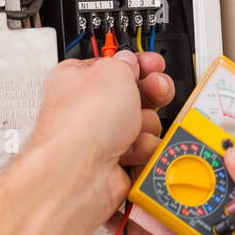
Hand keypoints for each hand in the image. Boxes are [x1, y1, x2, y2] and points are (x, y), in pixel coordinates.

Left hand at [32, 50, 174, 219]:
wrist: (80, 171)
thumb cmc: (82, 122)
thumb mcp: (113, 70)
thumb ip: (127, 63)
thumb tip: (132, 63)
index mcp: (78, 79)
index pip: (115, 66)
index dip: (139, 64)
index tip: (154, 65)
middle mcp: (88, 109)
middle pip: (134, 95)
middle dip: (150, 94)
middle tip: (155, 91)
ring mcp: (102, 138)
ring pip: (144, 124)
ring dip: (145, 125)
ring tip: (131, 130)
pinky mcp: (115, 163)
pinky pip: (143, 150)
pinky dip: (143, 150)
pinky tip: (129, 150)